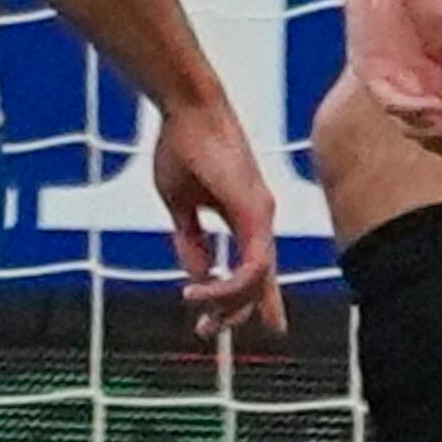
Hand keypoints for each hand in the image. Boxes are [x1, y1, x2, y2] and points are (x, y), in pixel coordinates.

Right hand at [150, 97, 286, 338]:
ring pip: (256, 279)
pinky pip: (252, 265)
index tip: (248, 325)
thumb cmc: (181, 145)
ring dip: (226, 303)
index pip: (257, 266)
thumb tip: (197, 273)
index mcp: (244, 215)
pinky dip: (228, 286)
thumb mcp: (180, 204)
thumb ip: (190, 240)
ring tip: (199, 314)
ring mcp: (260, 215)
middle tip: (206, 332)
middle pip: (261, 280)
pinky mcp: (254, 211)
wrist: (186, 109)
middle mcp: (259, 218)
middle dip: (237, 312)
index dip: (258, 298)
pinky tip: (201, 290)